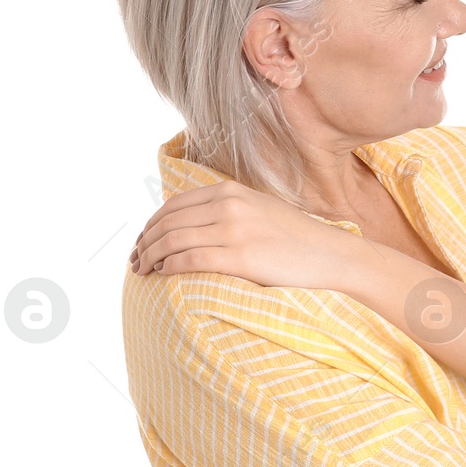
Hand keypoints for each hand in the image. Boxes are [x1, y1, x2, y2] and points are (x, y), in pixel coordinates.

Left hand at [131, 178, 360, 288]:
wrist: (331, 255)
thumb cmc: (297, 238)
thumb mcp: (260, 210)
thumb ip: (229, 210)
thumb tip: (193, 225)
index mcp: (231, 191)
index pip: (174, 205)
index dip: (150, 225)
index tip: (141, 242)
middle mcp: (229, 206)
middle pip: (167, 223)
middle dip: (144, 243)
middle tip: (134, 261)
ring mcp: (234, 230)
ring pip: (172, 241)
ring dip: (150, 257)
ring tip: (142, 271)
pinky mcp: (240, 257)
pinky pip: (189, 260)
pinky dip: (168, 267)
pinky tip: (163, 275)